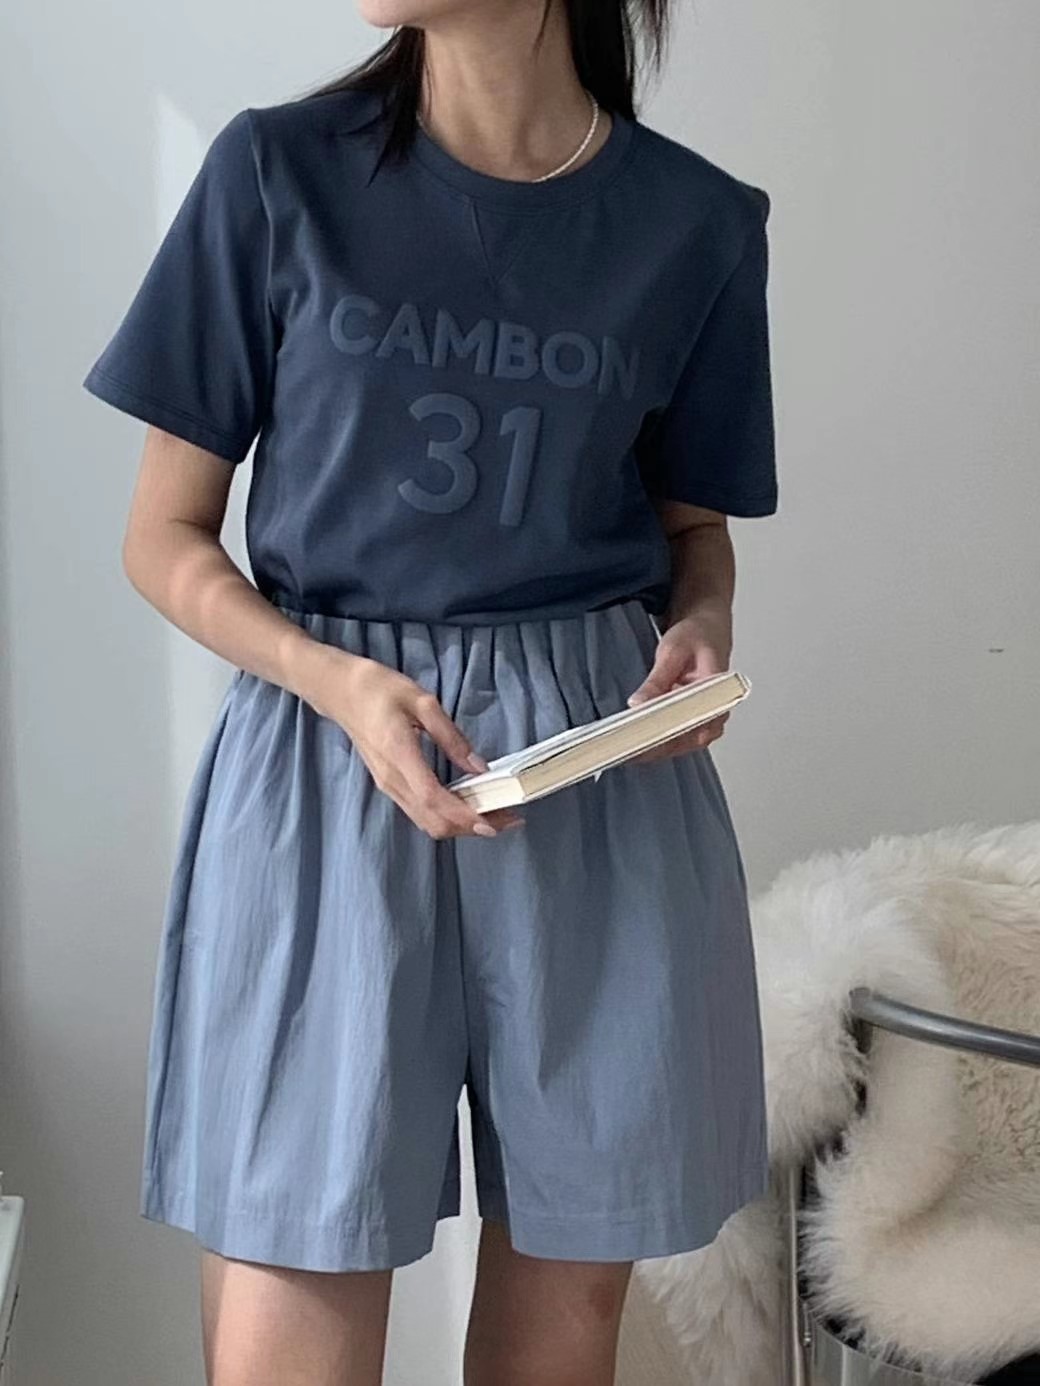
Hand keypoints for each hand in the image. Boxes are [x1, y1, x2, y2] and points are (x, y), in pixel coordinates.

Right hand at [301, 645, 523, 839]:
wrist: (339, 691)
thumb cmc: (379, 689)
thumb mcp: (422, 702)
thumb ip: (452, 737)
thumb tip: (480, 767)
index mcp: (399, 754)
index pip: (434, 798)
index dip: (464, 815)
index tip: (494, 821)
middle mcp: (392, 779)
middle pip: (433, 821)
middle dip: (472, 827)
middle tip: (507, 819)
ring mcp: (388, 785)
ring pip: (427, 821)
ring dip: (461, 825)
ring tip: (493, 814)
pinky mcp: (389, 785)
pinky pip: (420, 812)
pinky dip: (447, 816)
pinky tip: (467, 805)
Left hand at [624, 606, 732, 763]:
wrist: (707, 629)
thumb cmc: (697, 636)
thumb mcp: (673, 651)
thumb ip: (657, 680)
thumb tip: (639, 703)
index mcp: (717, 693)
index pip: (691, 724)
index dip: (664, 737)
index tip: (640, 740)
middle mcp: (716, 711)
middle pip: (685, 741)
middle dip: (655, 747)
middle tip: (626, 748)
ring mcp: (707, 719)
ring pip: (680, 744)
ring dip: (654, 747)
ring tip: (626, 747)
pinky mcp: (696, 720)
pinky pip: (677, 737)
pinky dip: (657, 740)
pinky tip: (637, 740)